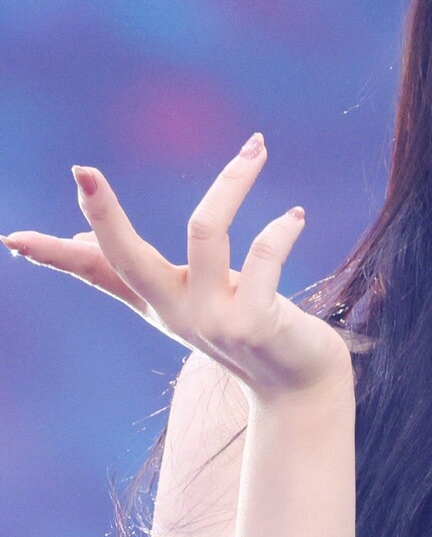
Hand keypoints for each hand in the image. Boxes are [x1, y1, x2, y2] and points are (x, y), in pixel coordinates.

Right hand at [1, 136, 354, 403]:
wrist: (299, 389)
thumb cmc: (244, 331)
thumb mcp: (183, 303)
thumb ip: (136, 272)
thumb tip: (78, 233)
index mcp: (156, 301)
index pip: (96, 272)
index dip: (56, 254)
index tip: (14, 237)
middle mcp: (176, 311)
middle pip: (127, 256)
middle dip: (104, 212)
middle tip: (82, 172)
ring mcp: (214, 319)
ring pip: (204, 230)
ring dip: (231, 181)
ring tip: (257, 147)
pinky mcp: (256, 322)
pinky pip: (263, 254)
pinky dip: (280, 228)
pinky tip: (295, 215)